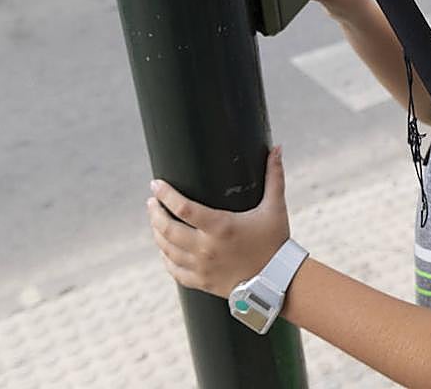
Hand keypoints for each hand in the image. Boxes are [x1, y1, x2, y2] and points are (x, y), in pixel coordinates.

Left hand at [148, 147, 289, 298]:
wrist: (279, 282)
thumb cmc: (276, 242)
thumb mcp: (275, 207)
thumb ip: (274, 176)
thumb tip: (276, 148)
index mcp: (221, 227)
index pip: (184, 208)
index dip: (166, 194)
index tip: (156, 184)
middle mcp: (207, 248)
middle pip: (168, 229)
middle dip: (155, 213)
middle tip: (151, 201)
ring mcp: (202, 267)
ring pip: (167, 249)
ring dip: (157, 233)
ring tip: (155, 220)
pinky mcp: (202, 282)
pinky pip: (175, 270)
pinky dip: (166, 258)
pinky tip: (164, 249)